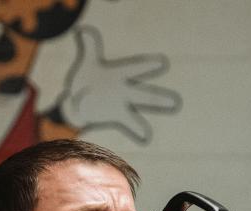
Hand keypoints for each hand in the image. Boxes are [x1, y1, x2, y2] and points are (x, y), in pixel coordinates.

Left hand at [56, 27, 181, 142]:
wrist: (75, 101)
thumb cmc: (86, 79)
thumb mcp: (87, 63)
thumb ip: (89, 47)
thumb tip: (82, 32)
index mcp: (119, 75)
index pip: (134, 69)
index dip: (147, 66)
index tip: (162, 62)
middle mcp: (124, 92)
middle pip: (143, 96)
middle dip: (158, 99)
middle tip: (175, 102)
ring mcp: (120, 107)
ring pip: (132, 117)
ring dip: (139, 125)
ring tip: (148, 136)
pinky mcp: (113, 119)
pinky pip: (123, 124)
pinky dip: (132, 130)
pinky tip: (144, 138)